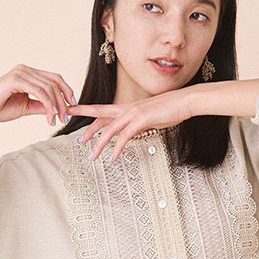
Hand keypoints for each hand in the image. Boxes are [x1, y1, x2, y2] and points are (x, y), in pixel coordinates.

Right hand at [0, 65, 76, 141]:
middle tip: (66, 117)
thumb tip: (59, 110)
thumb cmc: (0, 108)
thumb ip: (42, 106)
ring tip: (57, 119)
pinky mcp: (15, 80)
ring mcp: (20, 72)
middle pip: (54, 82)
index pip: (54, 78)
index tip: (72, 106)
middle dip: (63, 100)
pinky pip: (39, 91)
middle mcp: (25, 69)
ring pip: (48, 87)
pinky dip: (47, 103)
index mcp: (28, 73)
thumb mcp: (26, 107)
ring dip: (56, 105)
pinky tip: (51, 114)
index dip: (66, 90)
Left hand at [71, 88, 194, 162]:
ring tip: (92, 156)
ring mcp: (133, 114)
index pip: (103, 110)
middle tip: (76, 137)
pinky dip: (117, 148)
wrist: (183, 101)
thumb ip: (137, 123)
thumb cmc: (169, 109)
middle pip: (100, 116)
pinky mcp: (141, 120)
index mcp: (127, 107)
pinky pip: (125, 136)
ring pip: (110, 130)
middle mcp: (127, 109)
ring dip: (99, 144)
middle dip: (86, 125)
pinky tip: (113, 157)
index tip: (75, 113)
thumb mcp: (149, 116)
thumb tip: (132, 129)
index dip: (87, 112)